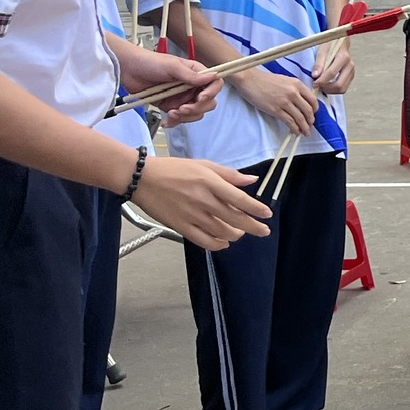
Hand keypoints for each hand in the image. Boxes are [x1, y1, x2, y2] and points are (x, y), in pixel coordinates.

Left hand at [110, 41, 220, 123]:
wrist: (127, 70)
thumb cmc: (149, 62)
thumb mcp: (171, 66)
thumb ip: (191, 75)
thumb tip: (212, 77)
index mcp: (195, 73)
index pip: (215, 84)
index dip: (211, 92)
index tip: (200, 97)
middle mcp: (191, 86)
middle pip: (208, 103)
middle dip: (196, 108)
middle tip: (182, 108)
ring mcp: (181, 97)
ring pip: (195, 113)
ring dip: (185, 116)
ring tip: (171, 112)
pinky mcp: (170, 106)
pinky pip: (180, 119)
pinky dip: (175, 122)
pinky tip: (167, 121)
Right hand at [132, 155, 269, 249]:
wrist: (142, 178)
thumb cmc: (173, 169)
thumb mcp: (203, 164)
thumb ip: (229, 174)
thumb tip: (252, 180)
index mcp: (210, 182)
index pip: (239, 200)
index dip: (256, 209)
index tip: (267, 215)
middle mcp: (203, 200)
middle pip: (234, 219)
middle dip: (253, 227)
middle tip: (264, 231)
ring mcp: (191, 215)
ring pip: (221, 232)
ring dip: (236, 235)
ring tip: (241, 233)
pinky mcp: (180, 226)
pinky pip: (204, 241)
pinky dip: (218, 244)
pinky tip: (223, 242)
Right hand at [233, 65, 320, 135]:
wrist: (250, 80)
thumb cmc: (266, 80)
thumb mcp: (286, 80)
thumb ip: (295, 89)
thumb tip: (303, 102)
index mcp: (297, 84)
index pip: (313, 100)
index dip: (315, 110)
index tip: (313, 115)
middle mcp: (293, 93)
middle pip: (308, 111)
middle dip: (310, 121)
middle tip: (309, 125)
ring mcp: (285, 102)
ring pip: (300, 118)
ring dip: (304, 127)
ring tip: (305, 132)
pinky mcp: (276, 110)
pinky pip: (289, 122)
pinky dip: (294, 129)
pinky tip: (295, 132)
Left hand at [311, 38, 355, 96]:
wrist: (340, 42)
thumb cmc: (330, 45)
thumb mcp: (322, 50)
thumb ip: (319, 63)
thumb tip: (315, 76)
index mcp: (343, 58)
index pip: (332, 73)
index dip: (322, 80)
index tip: (314, 83)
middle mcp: (350, 66)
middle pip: (339, 85)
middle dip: (327, 89)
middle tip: (318, 86)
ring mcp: (352, 72)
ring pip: (342, 89)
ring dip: (331, 90)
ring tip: (322, 86)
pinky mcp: (351, 76)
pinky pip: (344, 87)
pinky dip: (335, 89)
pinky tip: (327, 84)